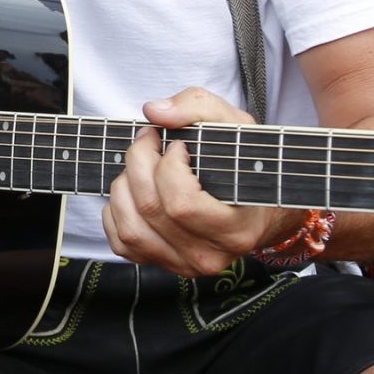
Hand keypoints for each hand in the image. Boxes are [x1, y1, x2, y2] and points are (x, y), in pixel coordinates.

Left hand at [101, 87, 299, 277]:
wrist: (257, 207)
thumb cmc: (246, 164)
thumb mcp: (234, 125)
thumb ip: (197, 108)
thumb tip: (154, 112)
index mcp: (235, 230)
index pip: (181, 203)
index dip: (169, 166)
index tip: (178, 145)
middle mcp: (209, 255)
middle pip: (151, 209)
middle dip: (139, 163)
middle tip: (149, 141)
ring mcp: (183, 264)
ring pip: (131, 229)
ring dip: (124, 187)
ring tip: (140, 167)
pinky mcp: (161, 264)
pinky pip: (121, 243)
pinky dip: (116, 212)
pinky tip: (134, 191)